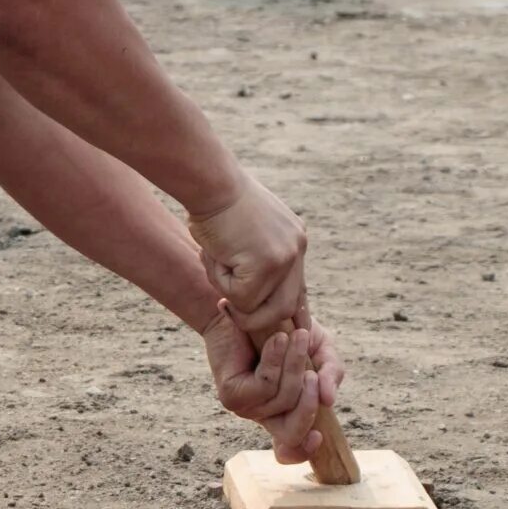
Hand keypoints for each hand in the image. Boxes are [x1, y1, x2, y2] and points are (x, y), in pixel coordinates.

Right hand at [185, 174, 307, 344]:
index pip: (298, 287)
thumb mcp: (241, 231)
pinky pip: (240, 297)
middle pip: (288, 307)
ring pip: (261, 307)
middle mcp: (296, 248)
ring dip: (231, 295)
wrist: (210, 181)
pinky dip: (220, 281)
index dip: (291, 311)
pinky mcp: (268, 264)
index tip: (291, 327)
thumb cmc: (213, 201)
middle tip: (225, 306)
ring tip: (215, 262)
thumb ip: (252, 258)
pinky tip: (214, 253)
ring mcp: (286, 257)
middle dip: (255, 317)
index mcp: (293, 239)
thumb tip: (244, 295)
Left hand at [205, 314, 343, 462]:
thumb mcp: (320, 349)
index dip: (305, 451)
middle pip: (292, 433)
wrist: (247, 306)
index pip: (292, 448)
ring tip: (296, 337)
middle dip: (308, 402)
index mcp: (286, 412)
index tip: (319, 437)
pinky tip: (277, 339)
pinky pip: (263, 386)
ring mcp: (246, 408)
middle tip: (314, 374)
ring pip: (283, 401)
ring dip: (295, 366)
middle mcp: (265, 415)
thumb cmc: (286, 329)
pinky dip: (275, 361)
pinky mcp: (231, 395)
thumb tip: (329, 400)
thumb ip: (331, 372)